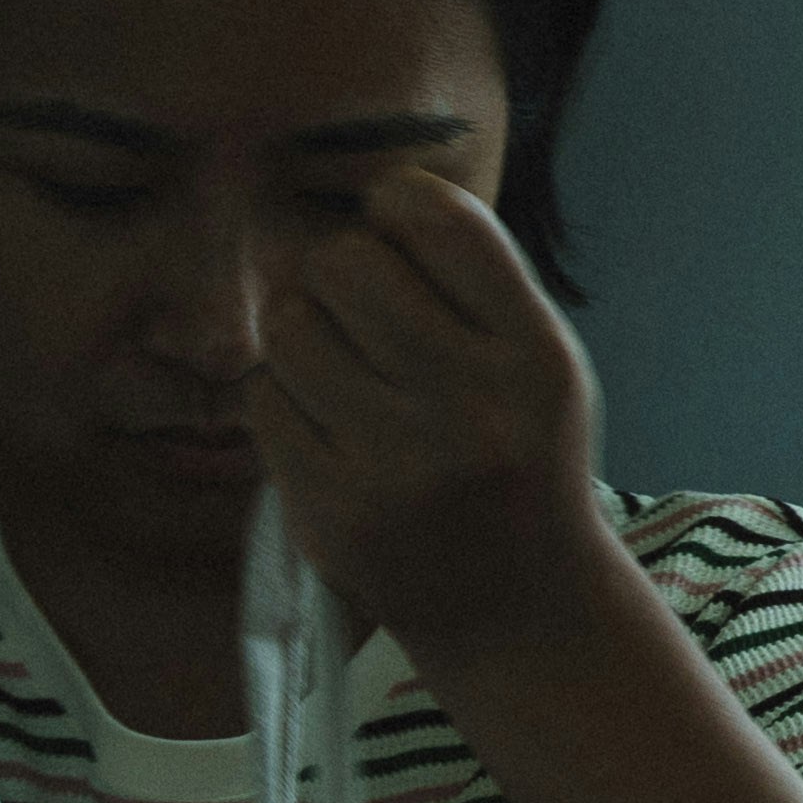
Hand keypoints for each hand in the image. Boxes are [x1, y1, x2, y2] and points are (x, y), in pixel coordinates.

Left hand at [251, 174, 620, 667]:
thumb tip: (371, 196)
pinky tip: (331, 431)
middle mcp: (474, 407)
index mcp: (536, 357)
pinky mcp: (332, 511)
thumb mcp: (538, 366)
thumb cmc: (519, 457)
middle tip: (365, 316)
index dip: (397, 205)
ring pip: (290, 327)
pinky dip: (287, 403)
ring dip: (306, 336)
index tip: (397, 233)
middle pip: (343, 262)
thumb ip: (473, 283)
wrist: (517, 607)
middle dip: (342, 275)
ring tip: (346, 375)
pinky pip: (264, 401)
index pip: (439, 219)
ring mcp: (398, 465)